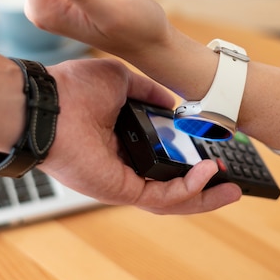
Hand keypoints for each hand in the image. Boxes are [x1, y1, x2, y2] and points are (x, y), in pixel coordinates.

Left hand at [40, 58, 241, 213]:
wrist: (48, 104)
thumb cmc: (73, 89)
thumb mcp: (122, 80)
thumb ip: (149, 92)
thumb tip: (172, 102)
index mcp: (126, 140)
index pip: (165, 157)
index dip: (191, 157)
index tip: (215, 152)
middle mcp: (126, 164)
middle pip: (173, 184)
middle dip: (205, 186)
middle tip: (231, 182)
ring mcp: (124, 180)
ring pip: (173, 198)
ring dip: (205, 196)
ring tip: (232, 189)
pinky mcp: (121, 189)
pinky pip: (163, 196)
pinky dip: (189, 188)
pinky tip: (207, 174)